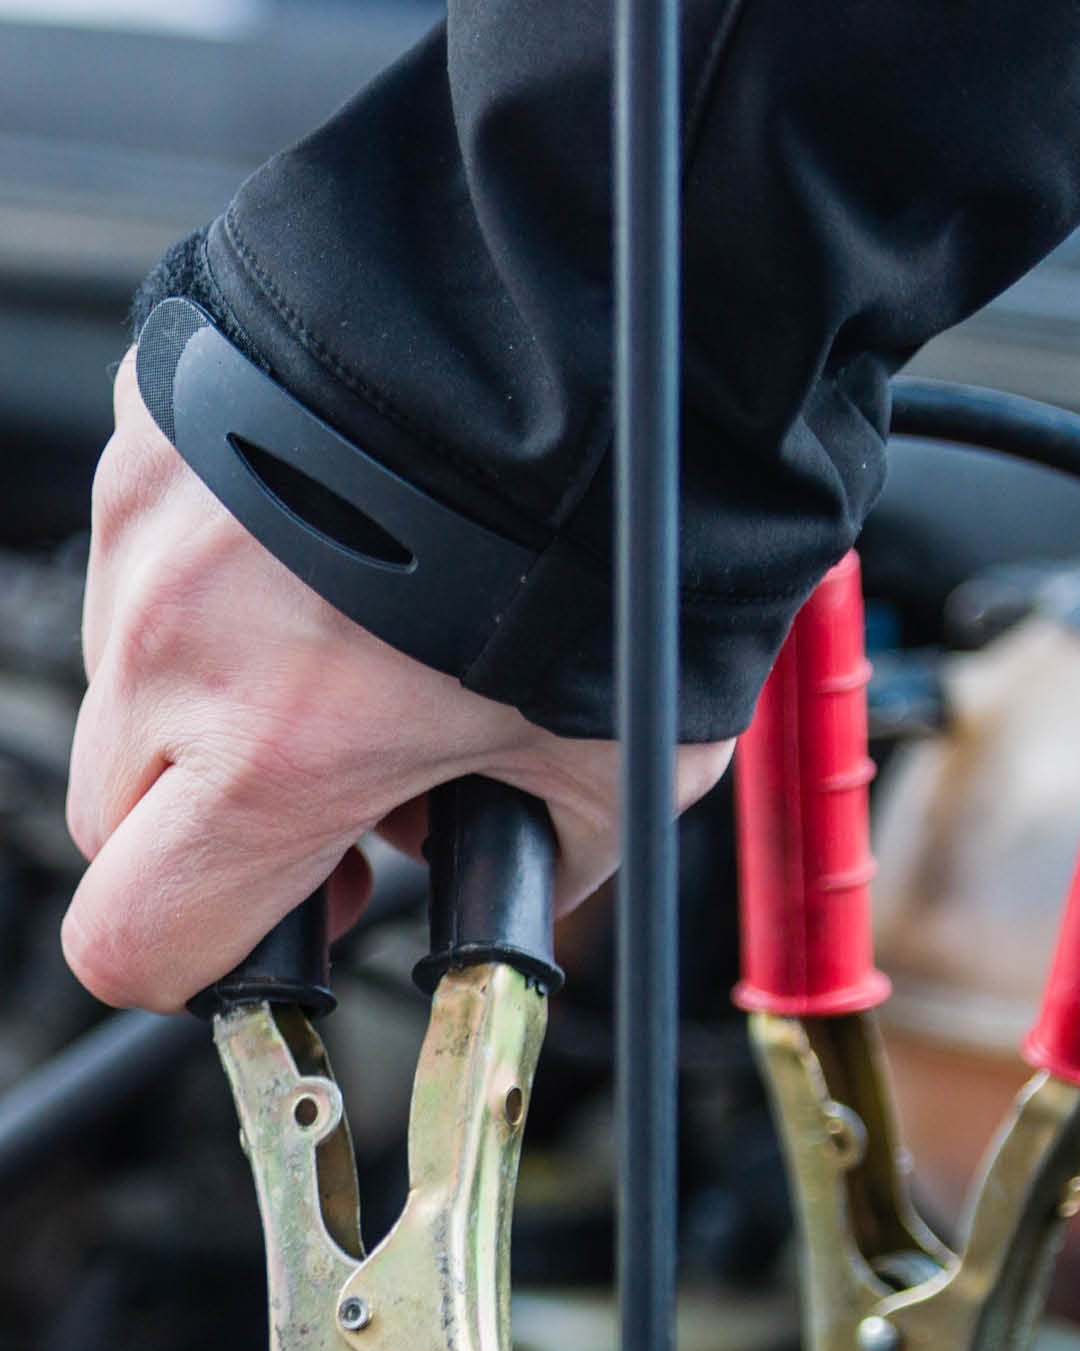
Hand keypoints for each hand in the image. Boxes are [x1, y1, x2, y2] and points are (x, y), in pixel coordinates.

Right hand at [63, 351, 731, 1010]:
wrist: (592, 306)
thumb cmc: (614, 528)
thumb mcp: (619, 769)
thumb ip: (535, 865)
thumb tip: (513, 893)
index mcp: (275, 757)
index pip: (133, 940)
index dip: (196, 968)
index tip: (272, 937)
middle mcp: (180, 642)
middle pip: (113, 819)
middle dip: (206, 835)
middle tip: (331, 799)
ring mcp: (151, 520)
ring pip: (129, 677)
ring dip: (213, 697)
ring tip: (356, 645)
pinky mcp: (158, 423)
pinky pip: (152, 547)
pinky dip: (226, 574)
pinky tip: (338, 545)